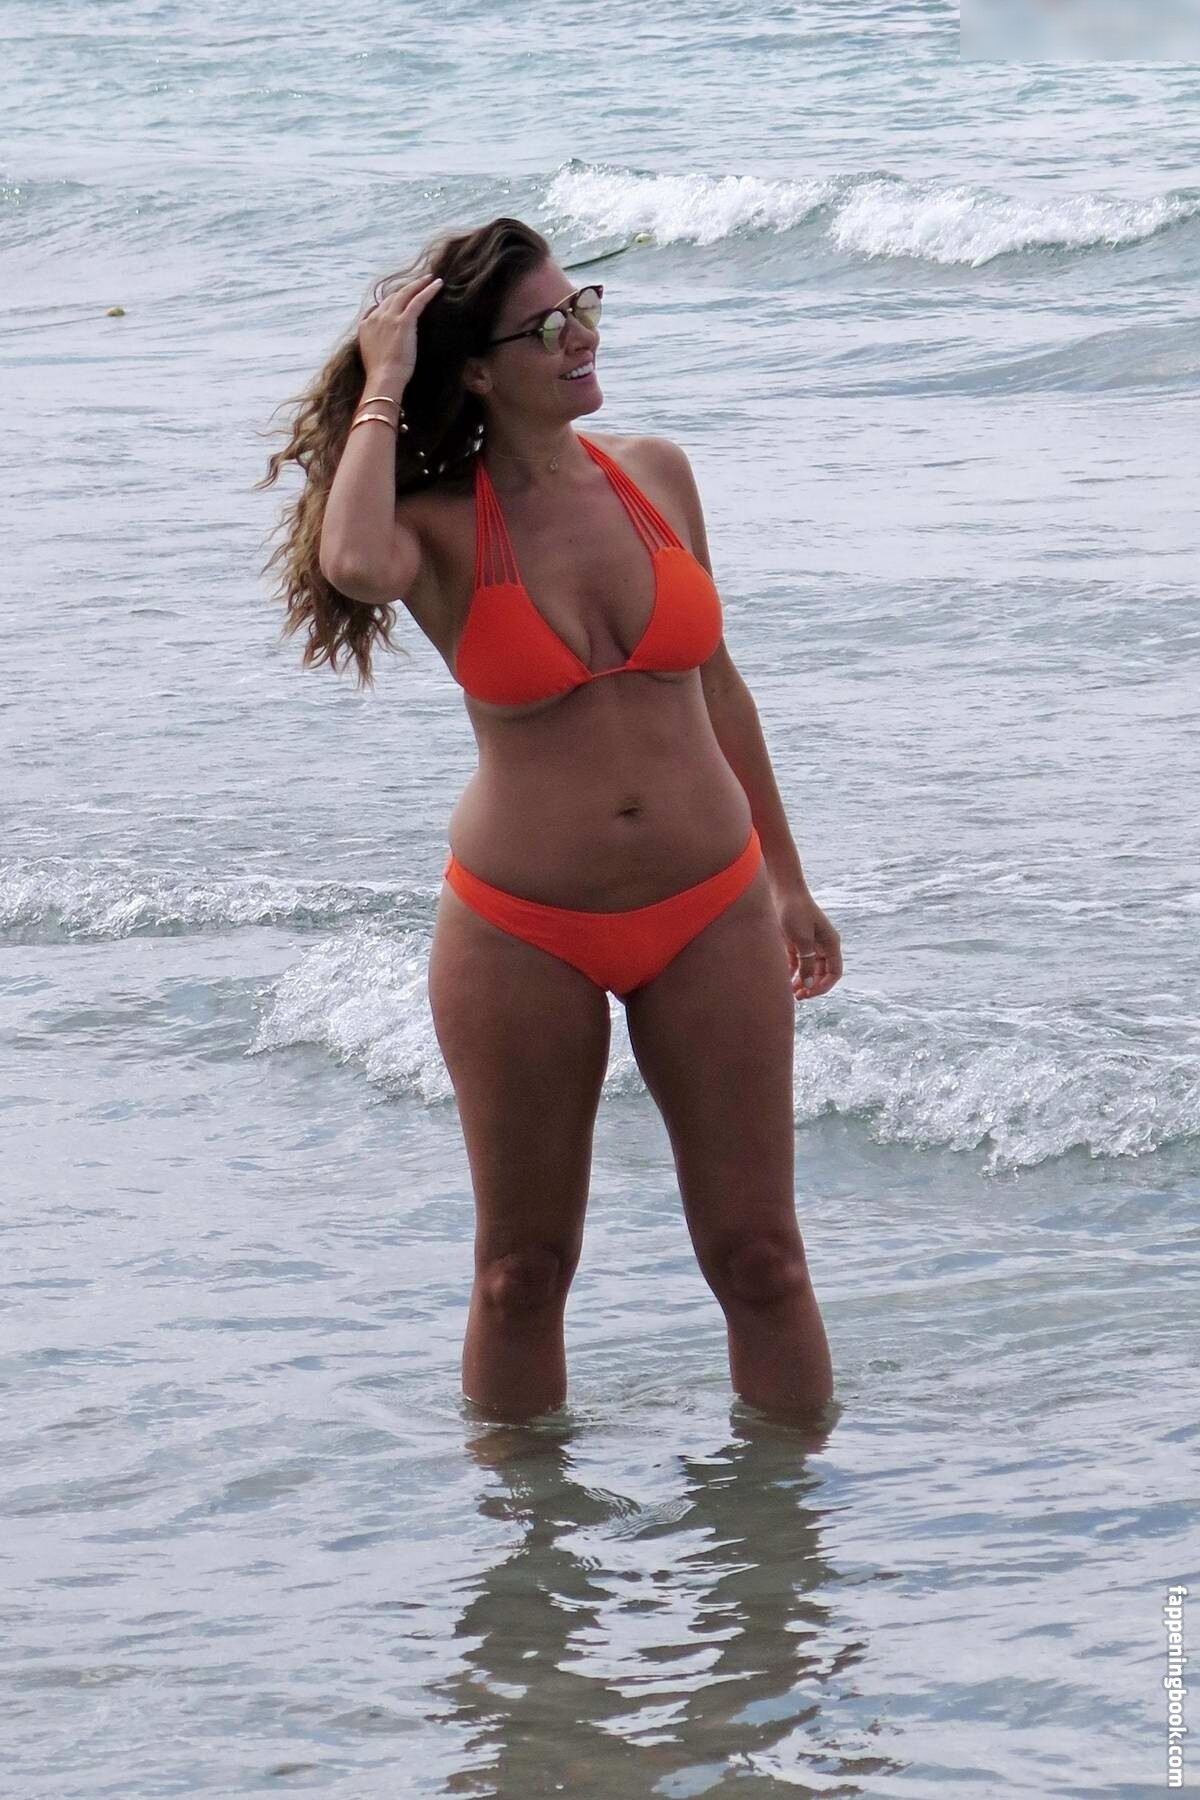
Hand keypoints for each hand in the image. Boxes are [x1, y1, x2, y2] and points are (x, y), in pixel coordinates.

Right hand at [357, 272, 442, 391]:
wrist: (383, 380)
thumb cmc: (381, 375)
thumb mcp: (373, 356)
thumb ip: (376, 343)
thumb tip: (385, 343)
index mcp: (366, 325)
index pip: (380, 307)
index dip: (393, 301)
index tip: (403, 298)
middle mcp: (376, 317)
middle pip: (393, 297)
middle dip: (406, 289)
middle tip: (419, 282)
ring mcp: (389, 318)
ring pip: (405, 294)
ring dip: (418, 284)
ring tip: (429, 278)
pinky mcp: (403, 322)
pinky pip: (417, 300)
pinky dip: (428, 290)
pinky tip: (438, 284)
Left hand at [773, 888, 841, 1000]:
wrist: (781, 890)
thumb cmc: (795, 911)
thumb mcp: (801, 940)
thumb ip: (806, 963)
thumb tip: (808, 985)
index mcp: (830, 944)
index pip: (834, 973)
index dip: (824, 986)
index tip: (809, 993)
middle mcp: (822, 945)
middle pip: (821, 974)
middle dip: (811, 986)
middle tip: (798, 996)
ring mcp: (808, 944)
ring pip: (808, 970)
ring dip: (801, 981)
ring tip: (790, 992)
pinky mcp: (794, 942)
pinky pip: (796, 963)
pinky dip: (791, 973)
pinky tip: (782, 980)